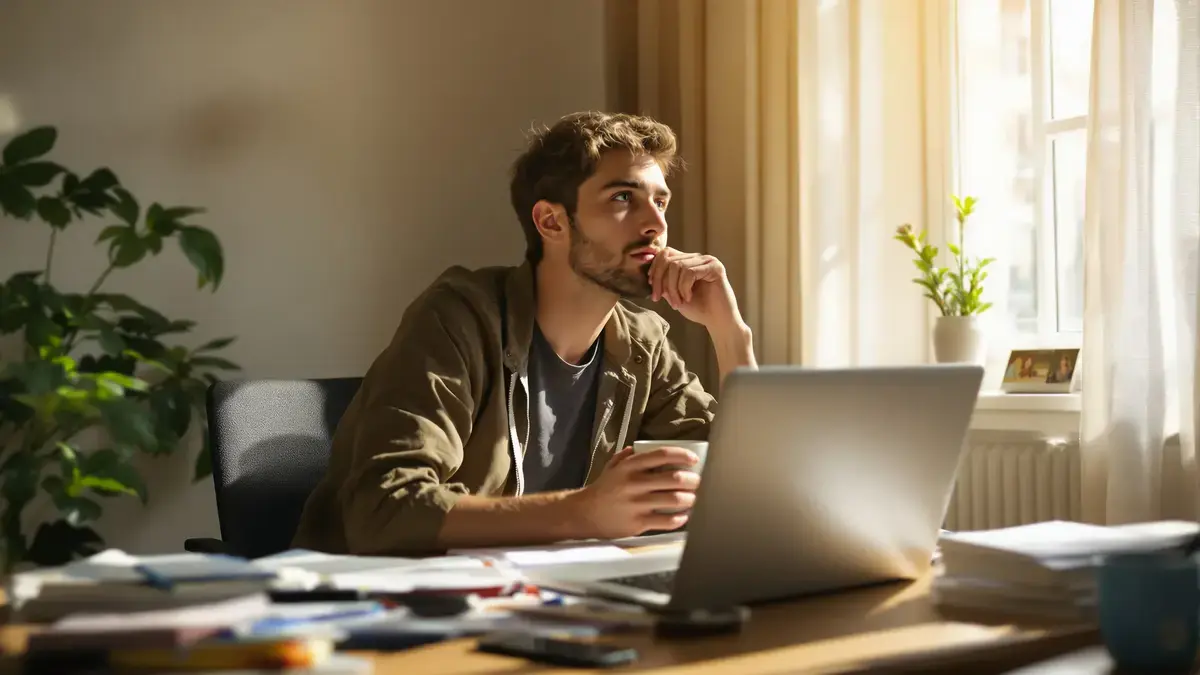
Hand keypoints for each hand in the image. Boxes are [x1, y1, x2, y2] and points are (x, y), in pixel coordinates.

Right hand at [568, 446, 700, 539]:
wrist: (584, 513)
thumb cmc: (602, 489)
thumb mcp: (612, 467)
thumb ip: (626, 456)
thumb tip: (639, 447)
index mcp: (629, 466)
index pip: (662, 455)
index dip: (682, 455)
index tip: (694, 459)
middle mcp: (634, 483)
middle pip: (674, 479)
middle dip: (693, 480)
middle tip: (700, 482)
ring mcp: (637, 504)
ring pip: (674, 500)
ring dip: (690, 499)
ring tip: (695, 498)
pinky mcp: (638, 523)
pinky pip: (666, 521)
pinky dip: (680, 518)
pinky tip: (684, 515)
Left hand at [648, 248, 741, 330]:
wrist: (718, 322)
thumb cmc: (699, 310)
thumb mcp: (674, 295)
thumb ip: (664, 283)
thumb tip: (650, 275)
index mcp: (689, 261)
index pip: (666, 253)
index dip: (655, 268)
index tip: (651, 286)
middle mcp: (698, 258)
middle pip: (669, 259)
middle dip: (660, 280)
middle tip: (659, 298)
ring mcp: (707, 261)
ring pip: (677, 266)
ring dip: (673, 288)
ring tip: (678, 303)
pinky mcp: (715, 268)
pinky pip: (690, 272)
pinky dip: (684, 287)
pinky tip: (688, 298)